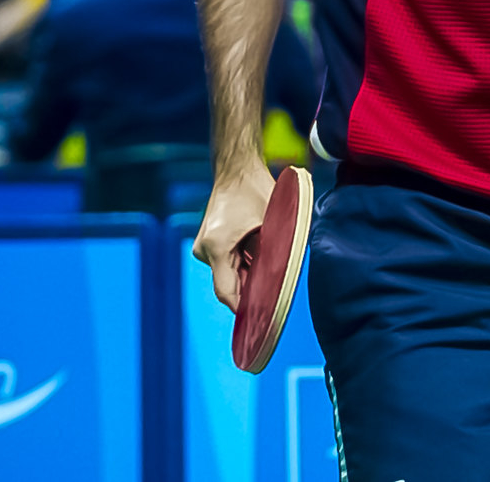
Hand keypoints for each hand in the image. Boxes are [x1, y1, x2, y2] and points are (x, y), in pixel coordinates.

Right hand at [191, 162, 274, 311]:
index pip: (228, 293)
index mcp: (216, 246)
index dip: (246, 309)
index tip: (264, 321)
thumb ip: (276, 252)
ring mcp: (204, 248)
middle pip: (230, 286)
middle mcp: (204, 250)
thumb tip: (285, 281)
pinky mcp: (209, 244)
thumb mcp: (272, 221)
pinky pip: (227, 265)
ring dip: (249, 276)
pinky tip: (257, 255)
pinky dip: (243, 266)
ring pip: (230, 276)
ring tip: (267, 264)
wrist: (236, 169)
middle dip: (252, 290)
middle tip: (276, 291)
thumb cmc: (255, 189)